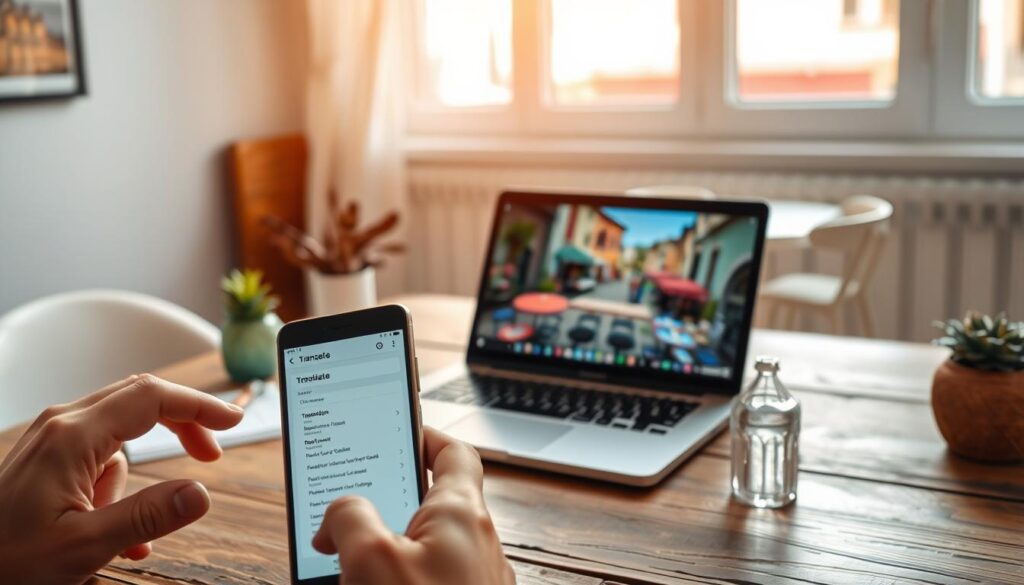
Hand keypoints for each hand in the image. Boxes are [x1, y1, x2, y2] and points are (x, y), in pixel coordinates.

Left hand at [0, 374, 244, 584]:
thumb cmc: (6, 563)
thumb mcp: (83, 547)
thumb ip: (147, 516)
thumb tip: (202, 493)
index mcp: (72, 437)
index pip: (152, 398)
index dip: (199, 406)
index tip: (232, 422)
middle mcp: (61, 426)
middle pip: (140, 401)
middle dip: (181, 427)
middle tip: (210, 457)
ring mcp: (51, 440)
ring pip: (120, 437)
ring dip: (135, 479)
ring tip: (125, 534)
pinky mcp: (46, 459)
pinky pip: (98, 459)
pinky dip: (116, 490)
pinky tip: (112, 534)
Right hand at [313, 427, 514, 584]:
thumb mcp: (370, 560)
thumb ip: (350, 516)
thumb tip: (342, 512)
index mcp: (461, 513)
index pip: (453, 452)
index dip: (423, 434)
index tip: (394, 427)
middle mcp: (475, 543)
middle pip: (427, 503)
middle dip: (382, 505)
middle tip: (343, 511)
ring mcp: (471, 580)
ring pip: (420, 549)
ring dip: (381, 551)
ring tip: (338, 563)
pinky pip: (425, 580)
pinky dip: (393, 579)